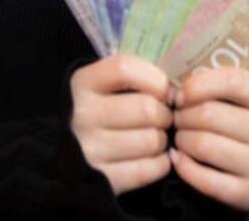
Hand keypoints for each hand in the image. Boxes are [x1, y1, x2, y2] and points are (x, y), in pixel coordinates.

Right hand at [70, 54, 173, 195]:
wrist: (71, 154)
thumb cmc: (99, 111)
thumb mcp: (103, 84)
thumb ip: (134, 77)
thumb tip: (176, 88)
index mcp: (81, 83)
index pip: (125, 69)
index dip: (154, 78)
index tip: (163, 90)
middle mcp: (82, 115)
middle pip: (147, 109)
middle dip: (165, 114)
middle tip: (163, 118)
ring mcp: (89, 149)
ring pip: (152, 140)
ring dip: (162, 140)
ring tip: (154, 137)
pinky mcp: (102, 179)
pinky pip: (149, 169)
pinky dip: (160, 163)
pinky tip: (152, 157)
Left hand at [171, 68, 248, 211]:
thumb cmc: (234, 122)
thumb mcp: (232, 97)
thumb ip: (210, 83)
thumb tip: (172, 86)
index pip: (231, 81)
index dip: (197, 85)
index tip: (180, 94)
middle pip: (210, 114)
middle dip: (182, 116)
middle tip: (177, 119)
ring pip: (205, 145)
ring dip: (182, 141)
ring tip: (181, 138)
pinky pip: (206, 180)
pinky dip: (185, 168)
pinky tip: (179, 160)